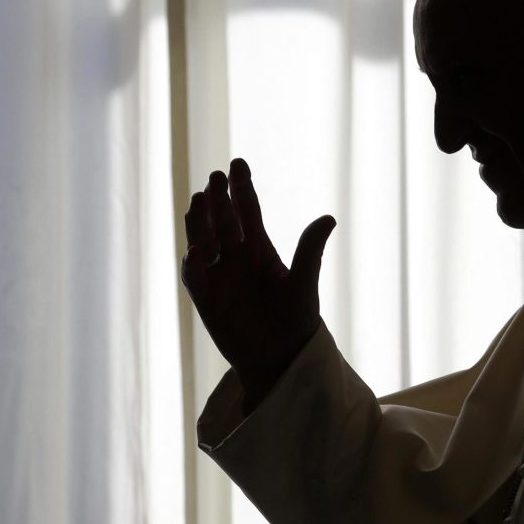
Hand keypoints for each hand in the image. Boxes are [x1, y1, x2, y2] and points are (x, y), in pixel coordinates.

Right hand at [180, 158, 336, 407]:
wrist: (281, 358)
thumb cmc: (297, 320)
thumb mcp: (305, 284)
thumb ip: (310, 251)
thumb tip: (329, 217)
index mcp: (260, 249)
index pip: (248, 212)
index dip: (242, 189)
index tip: (237, 164)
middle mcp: (236, 258)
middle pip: (223, 222)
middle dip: (218, 200)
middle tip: (215, 178)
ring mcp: (219, 277)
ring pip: (204, 242)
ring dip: (200, 223)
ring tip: (199, 201)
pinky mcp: (207, 300)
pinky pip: (196, 278)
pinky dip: (194, 265)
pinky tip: (197, 251)